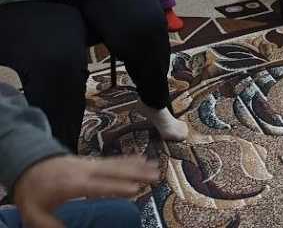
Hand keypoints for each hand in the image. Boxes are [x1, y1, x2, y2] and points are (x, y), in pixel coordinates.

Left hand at [14, 155, 158, 227]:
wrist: (29, 163)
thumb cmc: (34, 190)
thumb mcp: (36, 213)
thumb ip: (52, 225)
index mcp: (72, 184)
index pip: (99, 186)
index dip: (117, 188)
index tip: (135, 189)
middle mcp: (85, 171)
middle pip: (115, 171)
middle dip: (136, 173)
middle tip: (155, 175)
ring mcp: (90, 164)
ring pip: (118, 164)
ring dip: (138, 165)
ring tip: (156, 167)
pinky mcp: (92, 161)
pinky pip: (114, 160)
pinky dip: (130, 159)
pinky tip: (142, 159)